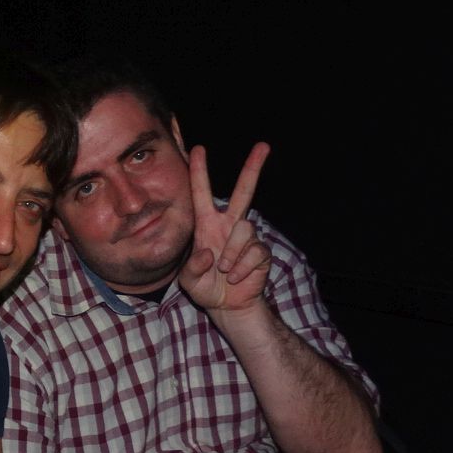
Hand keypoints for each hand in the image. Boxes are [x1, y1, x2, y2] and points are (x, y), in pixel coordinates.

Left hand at [176, 142, 272, 315]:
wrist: (228, 306)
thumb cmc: (206, 288)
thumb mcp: (189, 282)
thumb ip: (192, 268)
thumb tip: (210, 252)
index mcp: (207, 225)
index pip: (202, 194)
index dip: (199, 172)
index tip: (197, 149)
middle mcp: (229, 225)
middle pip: (243, 192)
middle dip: (253, 168)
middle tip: (263, 146)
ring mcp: (246, 238)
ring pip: (244, 228)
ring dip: (232, 252)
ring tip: (225, 270)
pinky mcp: (261, 252)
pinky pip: (254, 252)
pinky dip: (242, 268)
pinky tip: (236, 277)